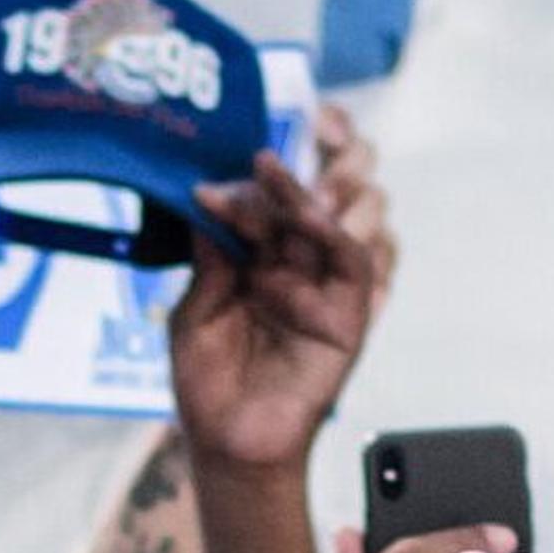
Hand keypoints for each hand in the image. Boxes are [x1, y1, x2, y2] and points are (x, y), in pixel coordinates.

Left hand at [166, 103, 396, 476]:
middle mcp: (308, 258)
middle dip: (332, 147)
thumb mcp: (195, 303)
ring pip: (358, 207)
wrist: (226, 440)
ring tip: (270, 173)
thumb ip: (213, 252)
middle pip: (343, 180)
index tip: (284, 113)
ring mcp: (333, 282)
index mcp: (273, 250)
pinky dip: (331, 226)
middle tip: (296, 128)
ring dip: (316, 184)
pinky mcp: (353, 310)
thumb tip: (211, 190)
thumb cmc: (209, 379)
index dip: (303, 143)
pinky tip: (297, 209)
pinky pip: (358, 256)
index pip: (297, 182)